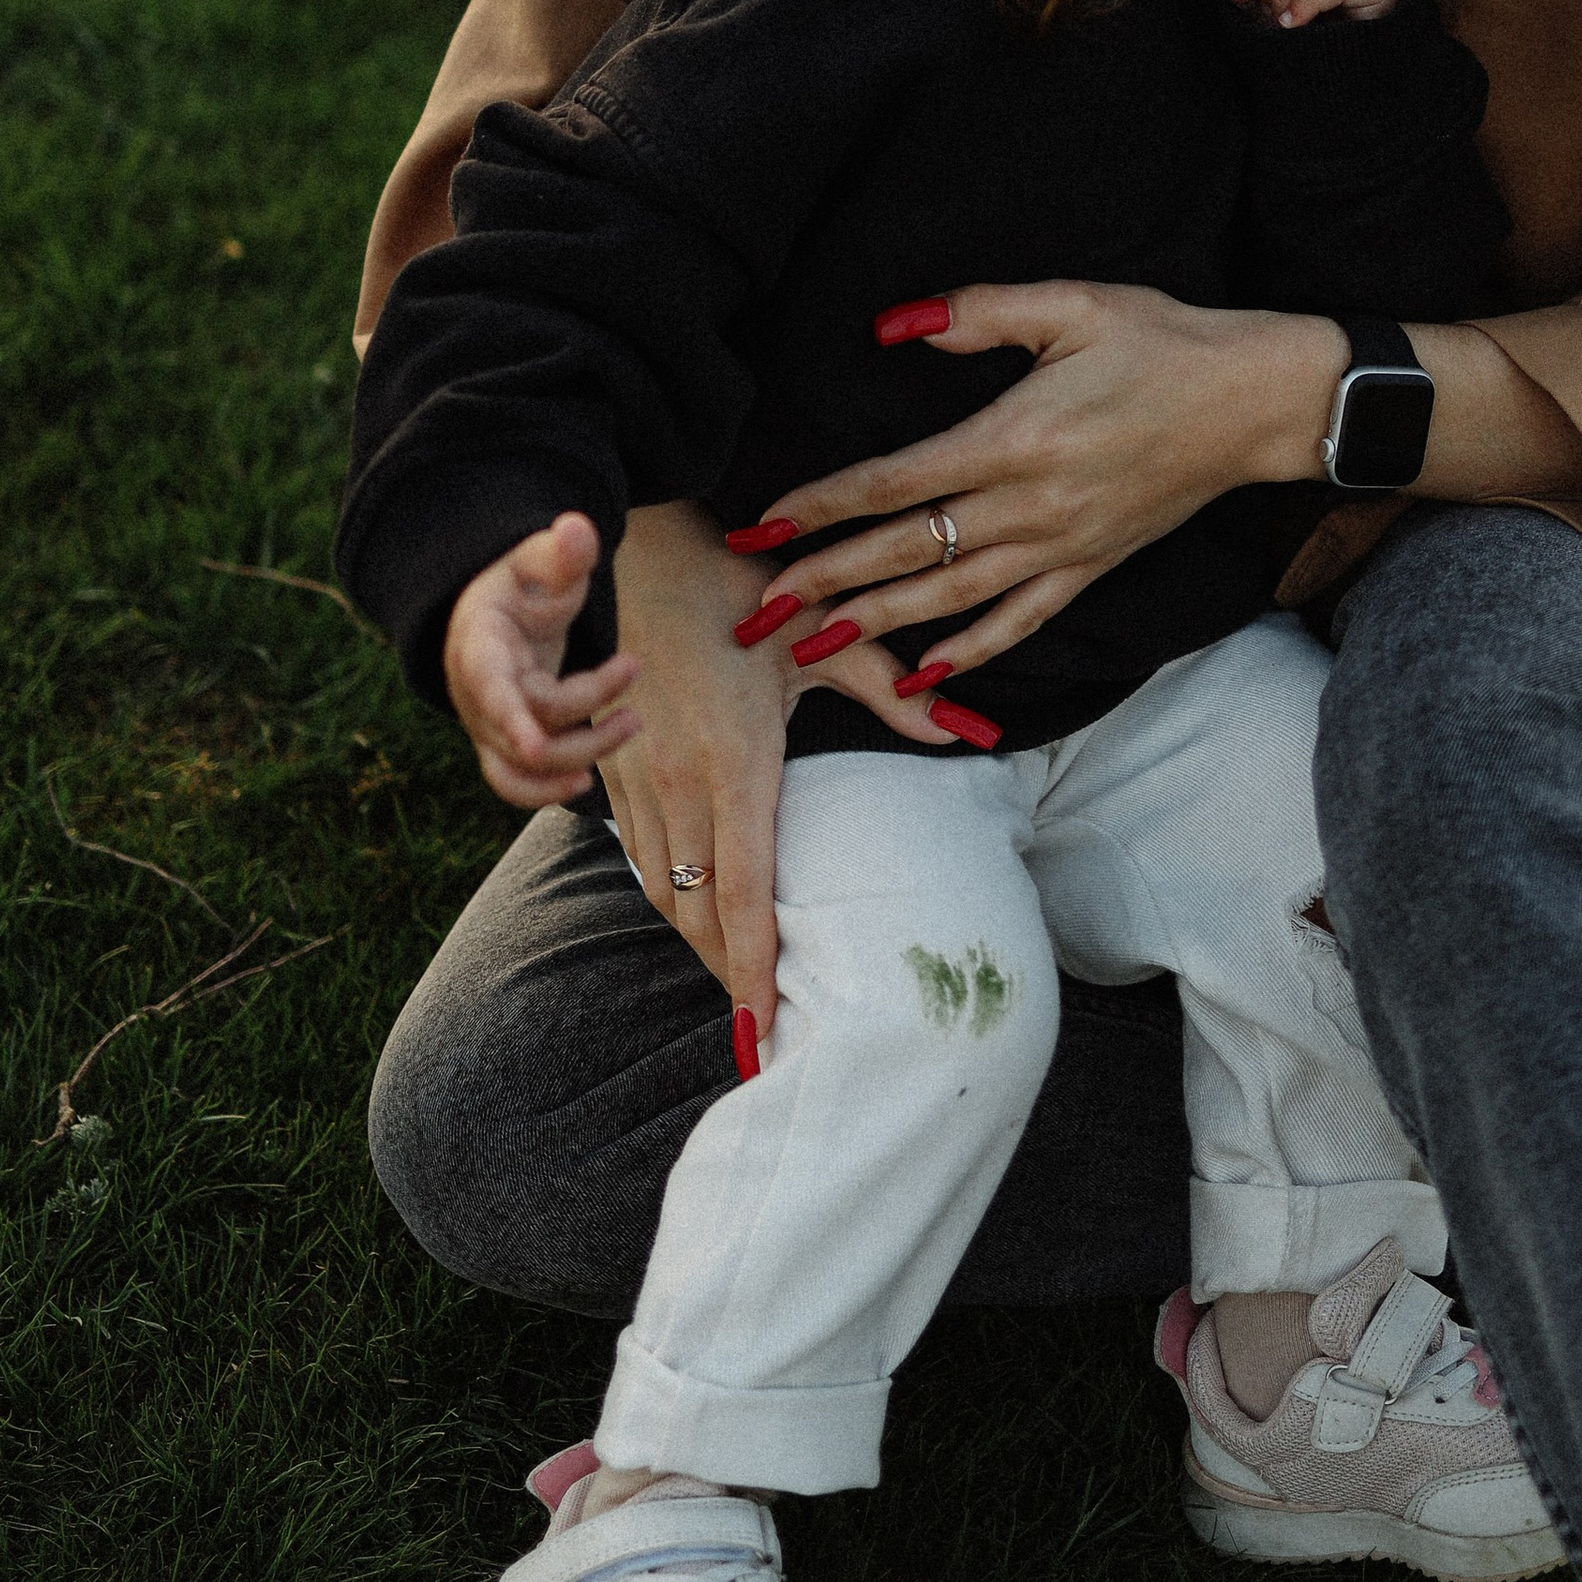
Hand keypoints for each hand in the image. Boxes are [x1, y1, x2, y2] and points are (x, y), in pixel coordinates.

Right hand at [442, 514, 640, 809]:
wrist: (499, 615)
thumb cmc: (522, 586)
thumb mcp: (539, 560)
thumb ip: (561, 552)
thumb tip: (578, 528)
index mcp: (478, 644)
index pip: (488, 687)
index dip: (510, 719)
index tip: (536, 746)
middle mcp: (475, 694)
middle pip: (524, 725)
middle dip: (584, 707)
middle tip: (633, 667)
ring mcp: (487, 724)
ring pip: (521, 766)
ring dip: (579, 755)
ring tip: (632, 723)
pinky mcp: (503, 744)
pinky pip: (515, 784)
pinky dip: (547, 790)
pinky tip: (588, 780)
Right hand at [599, 499, 962, 1039]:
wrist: (642, 549)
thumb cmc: (739, 590)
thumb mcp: (820, 636)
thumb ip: (892, 689)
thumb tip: (967, 726)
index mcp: (735, 763)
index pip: (742, 893)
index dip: (753, 970)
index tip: (763, 1031)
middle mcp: (680, 784)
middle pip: (699, 913)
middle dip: (731, 977)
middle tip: (763, 1031)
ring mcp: (638, 779)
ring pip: (662, 891)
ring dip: (697, 945)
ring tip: (736, 986)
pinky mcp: (614, 769)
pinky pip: (638, 856)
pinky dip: (666, 896)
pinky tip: (693, 914)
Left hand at [736, 284, 1345, 673]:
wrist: (1254, 401)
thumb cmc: (1163, 341)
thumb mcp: (1072, 303)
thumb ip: (979, 312)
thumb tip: (895, 323)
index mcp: (1016, 437)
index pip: (895, 482)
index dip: (823, 506)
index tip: (766, 526)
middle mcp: (1031, 504)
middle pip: (906, 552)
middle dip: (825, 580)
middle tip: (757, 609)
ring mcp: (1062, 545)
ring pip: (950, 599)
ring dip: (876, 623)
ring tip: (812, 643)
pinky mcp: (1091, 567)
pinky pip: (1019, 622)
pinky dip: (969, 653)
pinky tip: (924, 677)